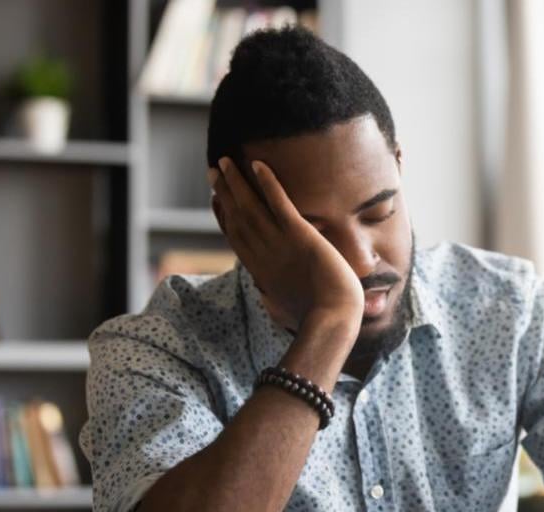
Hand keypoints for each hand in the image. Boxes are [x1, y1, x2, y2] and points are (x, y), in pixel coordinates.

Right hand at [209, 157, 364, 332]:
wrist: (331, 320)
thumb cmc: (318, 319)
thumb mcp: (289, 308)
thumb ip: (279, 298)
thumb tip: (275, 301)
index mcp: (261, 271)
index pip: (236, 237)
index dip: (224, 216)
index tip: (216, 200)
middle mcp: (264, 254)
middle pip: (237, 217)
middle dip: (224, 192)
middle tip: (212, 170)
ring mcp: (279, 243)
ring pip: (251, 206)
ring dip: (237, 181)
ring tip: (225, 160)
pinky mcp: (299, 235)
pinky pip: (279, 203)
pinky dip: (268, 184)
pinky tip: (258, 165)